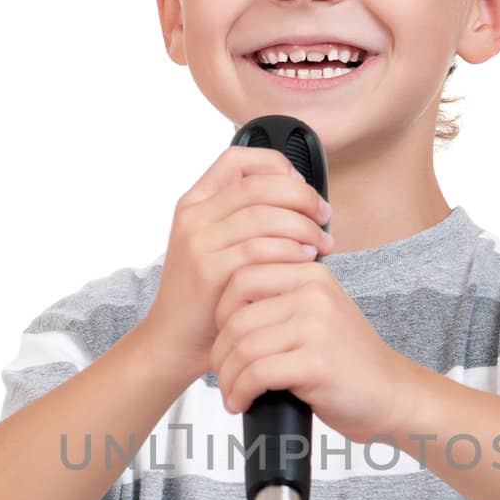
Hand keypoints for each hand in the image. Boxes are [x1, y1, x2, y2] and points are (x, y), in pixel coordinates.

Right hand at [145, 144, 332, 383]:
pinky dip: (290, 250)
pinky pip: (259, 249)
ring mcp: (197, 242)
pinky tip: (307, 259)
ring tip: (323, 243)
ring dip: (303, 226)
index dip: (276, 165)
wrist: (175, 339)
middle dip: (301, 196)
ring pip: (263, 215)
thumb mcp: (218, 246)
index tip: (301, 185)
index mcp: (195, 202)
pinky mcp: (208, 271)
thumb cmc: (208, 294)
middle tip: (324, 216)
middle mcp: (193, 216)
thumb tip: (300, 197)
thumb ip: (245, 220)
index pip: (237, 160)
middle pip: (258, 186)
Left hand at [211, 258, 410, 445]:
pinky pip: (257, 374)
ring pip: (243, 347)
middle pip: (236, 316)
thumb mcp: (319, 315)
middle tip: (222, 373)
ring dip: (227, 377)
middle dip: (219, 351)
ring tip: (231, 393)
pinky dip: (240, 392)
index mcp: (312, 275)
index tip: (224, 340)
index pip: (242, 277)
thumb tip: (222, 307)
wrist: (392, 395)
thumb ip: (282, 300)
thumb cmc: (349, 362)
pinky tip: (241, 403)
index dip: (220, 312)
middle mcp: (314, 293)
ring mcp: (316, 326)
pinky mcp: (316, 363)